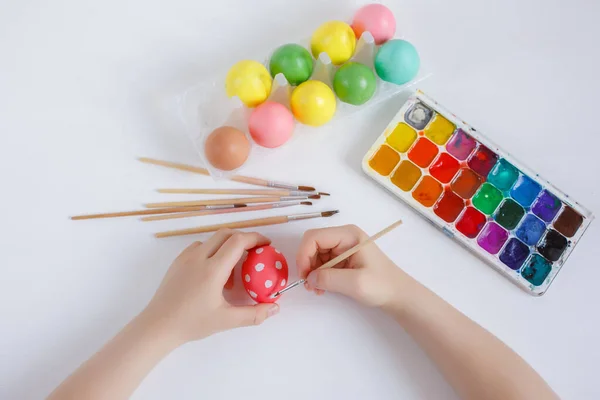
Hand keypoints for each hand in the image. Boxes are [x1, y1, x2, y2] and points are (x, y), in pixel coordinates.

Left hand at [142, 230, 279, 345]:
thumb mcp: (226, 321)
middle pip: (226, 234)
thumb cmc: (191, 323)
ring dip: (226, 246)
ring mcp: (185, 258)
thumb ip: (253, 314)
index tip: (266, 244)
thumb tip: (274, 307)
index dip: (255, 238)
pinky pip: (199, 247)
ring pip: (212, 240)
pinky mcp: (177, 262)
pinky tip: (213, 273)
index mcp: (213, 269)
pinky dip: (211, 252)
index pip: (238, 241)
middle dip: (243, 238)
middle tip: (254, 252)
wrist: (158, 326)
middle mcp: (199, 257)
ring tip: (232, 270)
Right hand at [296, 225, 408, 307]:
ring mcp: (343, 247)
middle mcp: (344, 237)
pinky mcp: (343, 258)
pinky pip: (323, 262)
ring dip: (312, 271)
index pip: (314, 237)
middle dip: (307, 264)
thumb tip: (309, 278)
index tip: (304, 276)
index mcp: (348, 235)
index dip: (304, 255)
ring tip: (317, 289)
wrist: (398, 294)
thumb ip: (329, 278)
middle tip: (309, 285)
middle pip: (313, 244)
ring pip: (315, 254)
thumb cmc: (381, 285)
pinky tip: (322, 287)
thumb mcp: (355, 283)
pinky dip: (318, 275)